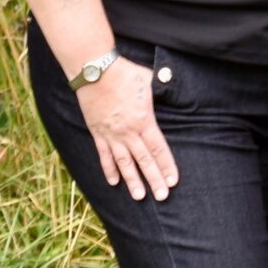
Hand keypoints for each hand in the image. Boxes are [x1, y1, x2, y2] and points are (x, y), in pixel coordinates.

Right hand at [79, 58, 177, 201]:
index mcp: (144, 121)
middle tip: (162, 197)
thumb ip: (163, 88)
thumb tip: (173, 86)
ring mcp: (111, 134)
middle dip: (153, 180)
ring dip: (132, 181)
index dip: (166, 166)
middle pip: (144, 161)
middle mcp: (128, 132)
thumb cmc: (125, 73)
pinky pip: (104, 155)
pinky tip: (113, 182)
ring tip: (140, 197)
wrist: (94, 71)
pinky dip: (109, 169)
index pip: (159, 149)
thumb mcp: (151, 81)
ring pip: (124, 163)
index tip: (172, 181)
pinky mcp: (97, 132)